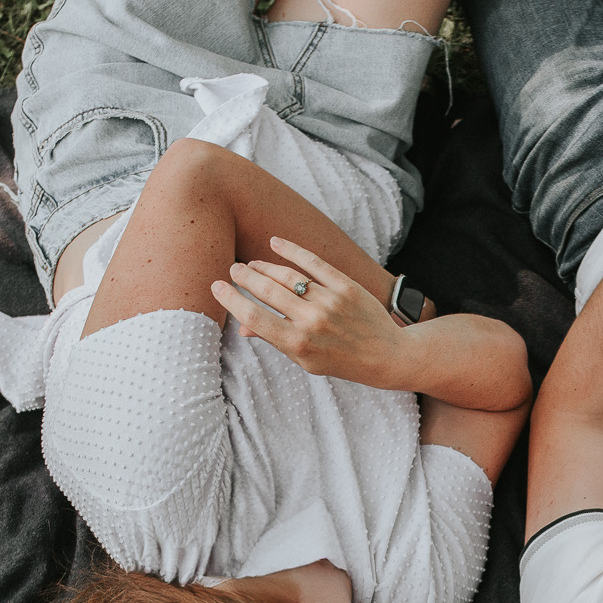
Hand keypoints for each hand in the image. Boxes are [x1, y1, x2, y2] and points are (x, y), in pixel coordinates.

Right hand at [211, 237, 409, 387]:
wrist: (385, 355)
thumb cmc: (341, 361)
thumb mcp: (305, 360)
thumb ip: (275, 339)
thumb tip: (242, 326)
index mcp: (297, 343)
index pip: (253, 316)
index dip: (231, 299)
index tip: (217, 286)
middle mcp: (311, 321)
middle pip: (266, 290)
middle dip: (244, 277)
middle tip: (233, 269)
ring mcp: (329, 301)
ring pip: (287, 275)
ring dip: (264, 266)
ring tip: (252, 263)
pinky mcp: (346, 285)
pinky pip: (313, 262)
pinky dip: (292, 250)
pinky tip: (276, 242)